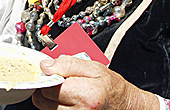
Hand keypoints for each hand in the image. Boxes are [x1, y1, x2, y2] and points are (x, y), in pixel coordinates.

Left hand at [32, 56, 158, 109]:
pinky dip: (56, 107)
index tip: (51, 74)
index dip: (47, 78)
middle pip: (44, 102)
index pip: (49, 88)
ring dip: (50, 100)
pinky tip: (66, 101)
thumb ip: (67, 64)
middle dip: (47, 90)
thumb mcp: (93, 67)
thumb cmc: (112, 87)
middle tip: (59, 83)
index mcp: (85, 94)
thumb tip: (46, 66)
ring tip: (66, 92)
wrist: (126, 105)